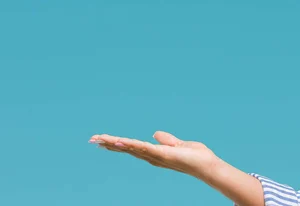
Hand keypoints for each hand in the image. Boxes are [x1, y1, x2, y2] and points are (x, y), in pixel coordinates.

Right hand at [89, 131, 221, 181]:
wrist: (208, 165)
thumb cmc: (196, 157)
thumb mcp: (178, 144)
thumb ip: (167, 140)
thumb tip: (156, 134)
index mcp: (154, 153)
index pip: (131, 147)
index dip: (117, 143)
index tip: (101, 139)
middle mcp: (152, 157)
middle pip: (127, 149)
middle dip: (109, 144)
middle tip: (92, 139)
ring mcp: (156, 157)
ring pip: (131, 148)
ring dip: (115, 143)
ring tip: (99, 139)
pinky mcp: (163, 155)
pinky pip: (144, 148)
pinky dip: (131, 145)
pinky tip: (119, 141)